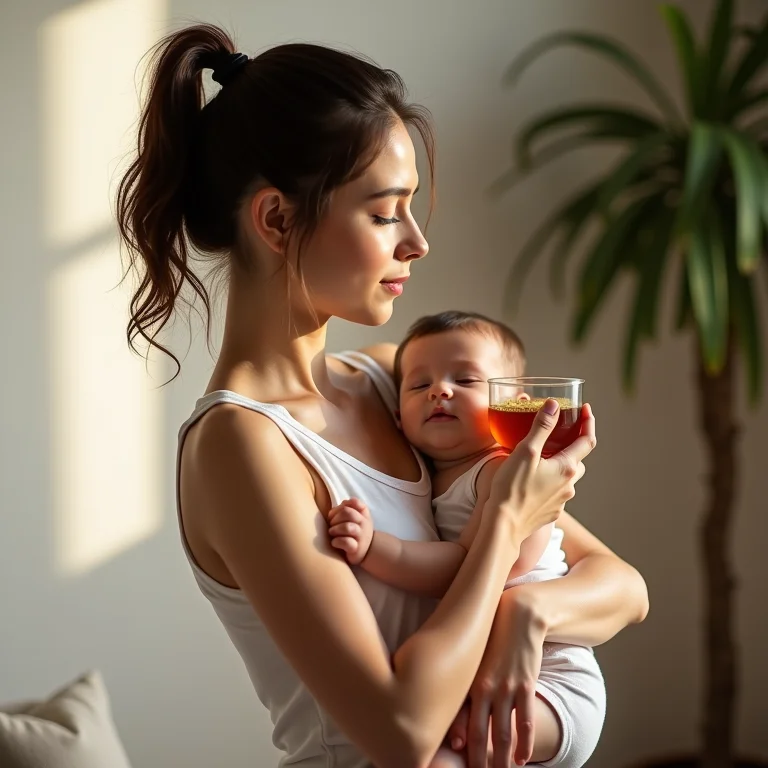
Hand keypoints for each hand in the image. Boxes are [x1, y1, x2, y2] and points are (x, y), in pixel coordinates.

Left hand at [327, 498, 373, 565]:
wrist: (364, 552)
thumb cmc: (353, 532)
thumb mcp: (354, 518)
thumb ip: (346, 509)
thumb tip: (338, 506)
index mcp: (363, 514)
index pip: (355, 502)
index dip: (342, 506)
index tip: (336, 513)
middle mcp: (364, 523)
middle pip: (348, 512)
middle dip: (335, 517)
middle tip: (331, 524)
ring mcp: (361, 536)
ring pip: (348, 527)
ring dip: (335, 529)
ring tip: (331, 533)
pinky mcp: (356, 549)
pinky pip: (346, 542)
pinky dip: (337, 541)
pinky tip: (334, 542)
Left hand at [448, 594, 545, 767]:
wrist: (518, 615)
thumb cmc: (492, 639)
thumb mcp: (473, 660)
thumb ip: (464, 685)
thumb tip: (454, 711)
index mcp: (468, 682)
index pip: (461, 724)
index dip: (460, 749)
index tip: (456, 766)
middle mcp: (485, 688)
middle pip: (481, 735)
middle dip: (479, 761)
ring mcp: (507, 688)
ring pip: (503, 734)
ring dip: (502, 759)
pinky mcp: (526, 686)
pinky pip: (525, 721)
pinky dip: (523, 744)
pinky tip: (521, 759)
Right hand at [488, 402, 595, 541]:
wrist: (504, 526)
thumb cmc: (512, 488)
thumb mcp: (525, 452)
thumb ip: (541, 427)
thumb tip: (554, 405)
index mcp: (567, 468)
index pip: (587, 440)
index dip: (588, 422)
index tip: (585, 409)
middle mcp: (570, 485)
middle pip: (578, 459)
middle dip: (572, 444)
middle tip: (559, 433)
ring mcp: (562, 501)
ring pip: (566, 477)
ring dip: (559, 465)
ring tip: (542, 458)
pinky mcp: (551, 512)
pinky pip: (555, 491)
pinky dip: (549, 481)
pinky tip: (533, 480)